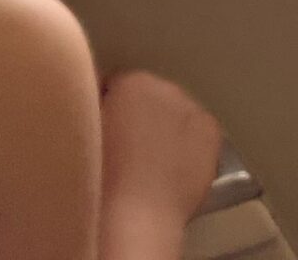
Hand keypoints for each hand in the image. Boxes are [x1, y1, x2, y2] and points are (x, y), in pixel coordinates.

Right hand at [99, 70, 223, 226]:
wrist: (137, 214)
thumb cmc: (101, 177)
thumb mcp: (85, 133)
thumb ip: (94, 110)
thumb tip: (101, 107)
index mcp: (130, 82)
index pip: (117, 86)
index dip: (109, 109)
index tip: (103, 132)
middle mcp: (166, 87)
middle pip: (150, 96)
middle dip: (139, 115)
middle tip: (127, 149)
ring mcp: (193, 110)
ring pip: (176, 114)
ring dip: (166, 128)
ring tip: (151, 163)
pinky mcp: (211, 133)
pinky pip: (198, 132)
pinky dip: (189, 145)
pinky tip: (175, 169)